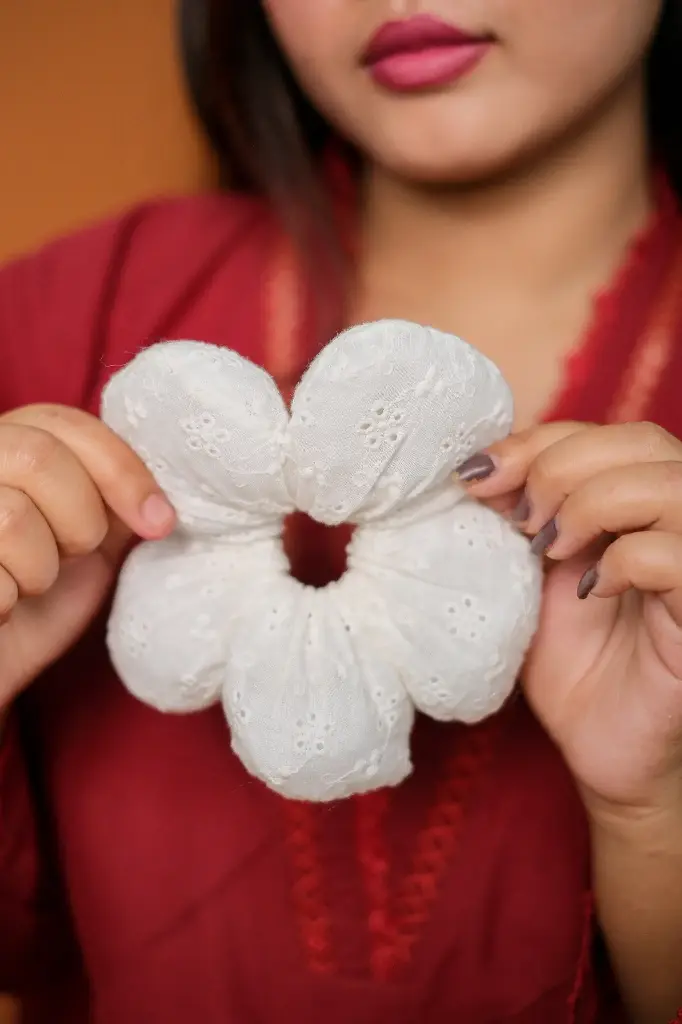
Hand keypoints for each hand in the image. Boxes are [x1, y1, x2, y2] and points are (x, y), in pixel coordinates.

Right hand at [0, 404, 173, 706]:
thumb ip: (115, 499)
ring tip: (27, 586)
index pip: (65, 423)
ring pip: (11, 518)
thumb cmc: (36, 609)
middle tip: (72, 558)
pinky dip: (4, 605)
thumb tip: (171, 472)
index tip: (159, 521)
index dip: (121, 470)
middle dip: (80, 521)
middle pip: (39, 458)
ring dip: (39, 571)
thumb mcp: (89, 543)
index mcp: (4, 446)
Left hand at [458, 421, 681, 821]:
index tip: (476, 476)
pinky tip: (592, 592)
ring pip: (666, 482)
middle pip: (640, 441)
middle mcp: (681, 519)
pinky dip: (624, 560)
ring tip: (551, 550)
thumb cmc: (575, 662)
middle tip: (520, 523)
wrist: (603, 748)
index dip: (536, 442)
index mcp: (642, 500)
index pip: (602, 434)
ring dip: (591, 504)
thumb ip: (523, 515)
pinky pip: (677, 554)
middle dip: (559, 468)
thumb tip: (481, 464)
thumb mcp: (535, 574)